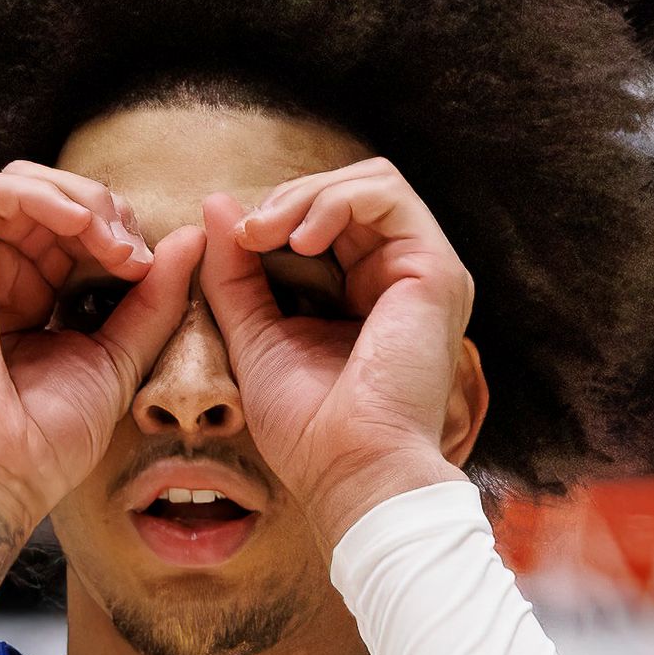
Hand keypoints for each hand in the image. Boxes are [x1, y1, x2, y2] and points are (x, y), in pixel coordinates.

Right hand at [0, 164, 189, 536]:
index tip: (150, 267)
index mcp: (38, 295)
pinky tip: (75, 224)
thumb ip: (154, 299)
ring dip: (76, 198)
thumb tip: (191, 238)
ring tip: (107, 240)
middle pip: (54, 196)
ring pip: (23, 184)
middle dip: (104, 209)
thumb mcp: (120, 356)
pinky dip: (37, 194)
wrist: (1, 474)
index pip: (80, 228)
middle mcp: (2, 276)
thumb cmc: (51, 436)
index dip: (121, 229)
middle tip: (132, 250)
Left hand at [200, 161, 478, 543]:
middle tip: (246, 233)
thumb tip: (217, 203)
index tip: (231, 243)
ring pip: (370, 184)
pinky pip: (387, 197)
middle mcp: (401, 278)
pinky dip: (334, 202)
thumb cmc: (308, 426)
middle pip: (349, 193)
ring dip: (307, 195)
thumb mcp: (254, 335)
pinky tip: (301, 237)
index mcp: (366, 294)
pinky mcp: (436, 270)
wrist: (350, 470)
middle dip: (288, 199)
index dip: (277, 216)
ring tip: (268, 231)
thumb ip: (235, 273)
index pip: (328, 220)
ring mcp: (423, 272)